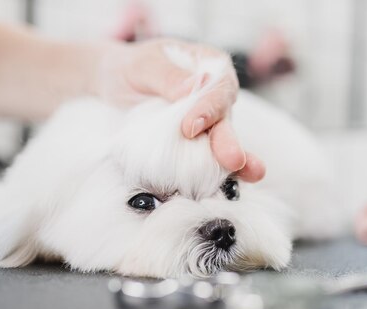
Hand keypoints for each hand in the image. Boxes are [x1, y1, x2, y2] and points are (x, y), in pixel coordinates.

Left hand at [96, 39, 264, 181]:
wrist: (114, 82)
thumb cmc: (131, 66)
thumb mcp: (142, 65)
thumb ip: (167, 75)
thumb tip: (194, 84)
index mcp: (210, 66)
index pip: (217, 87)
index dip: (208, 109)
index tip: (189, 128)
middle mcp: (215, 95)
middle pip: (225, 118)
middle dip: (229, 140)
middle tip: (233, 160)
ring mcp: (208, 122)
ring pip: (221, 140)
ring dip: (235, 160)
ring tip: (251, 174)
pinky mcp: (195, 143)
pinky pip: (205, 157)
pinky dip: (215, 171)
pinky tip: (231, 184)